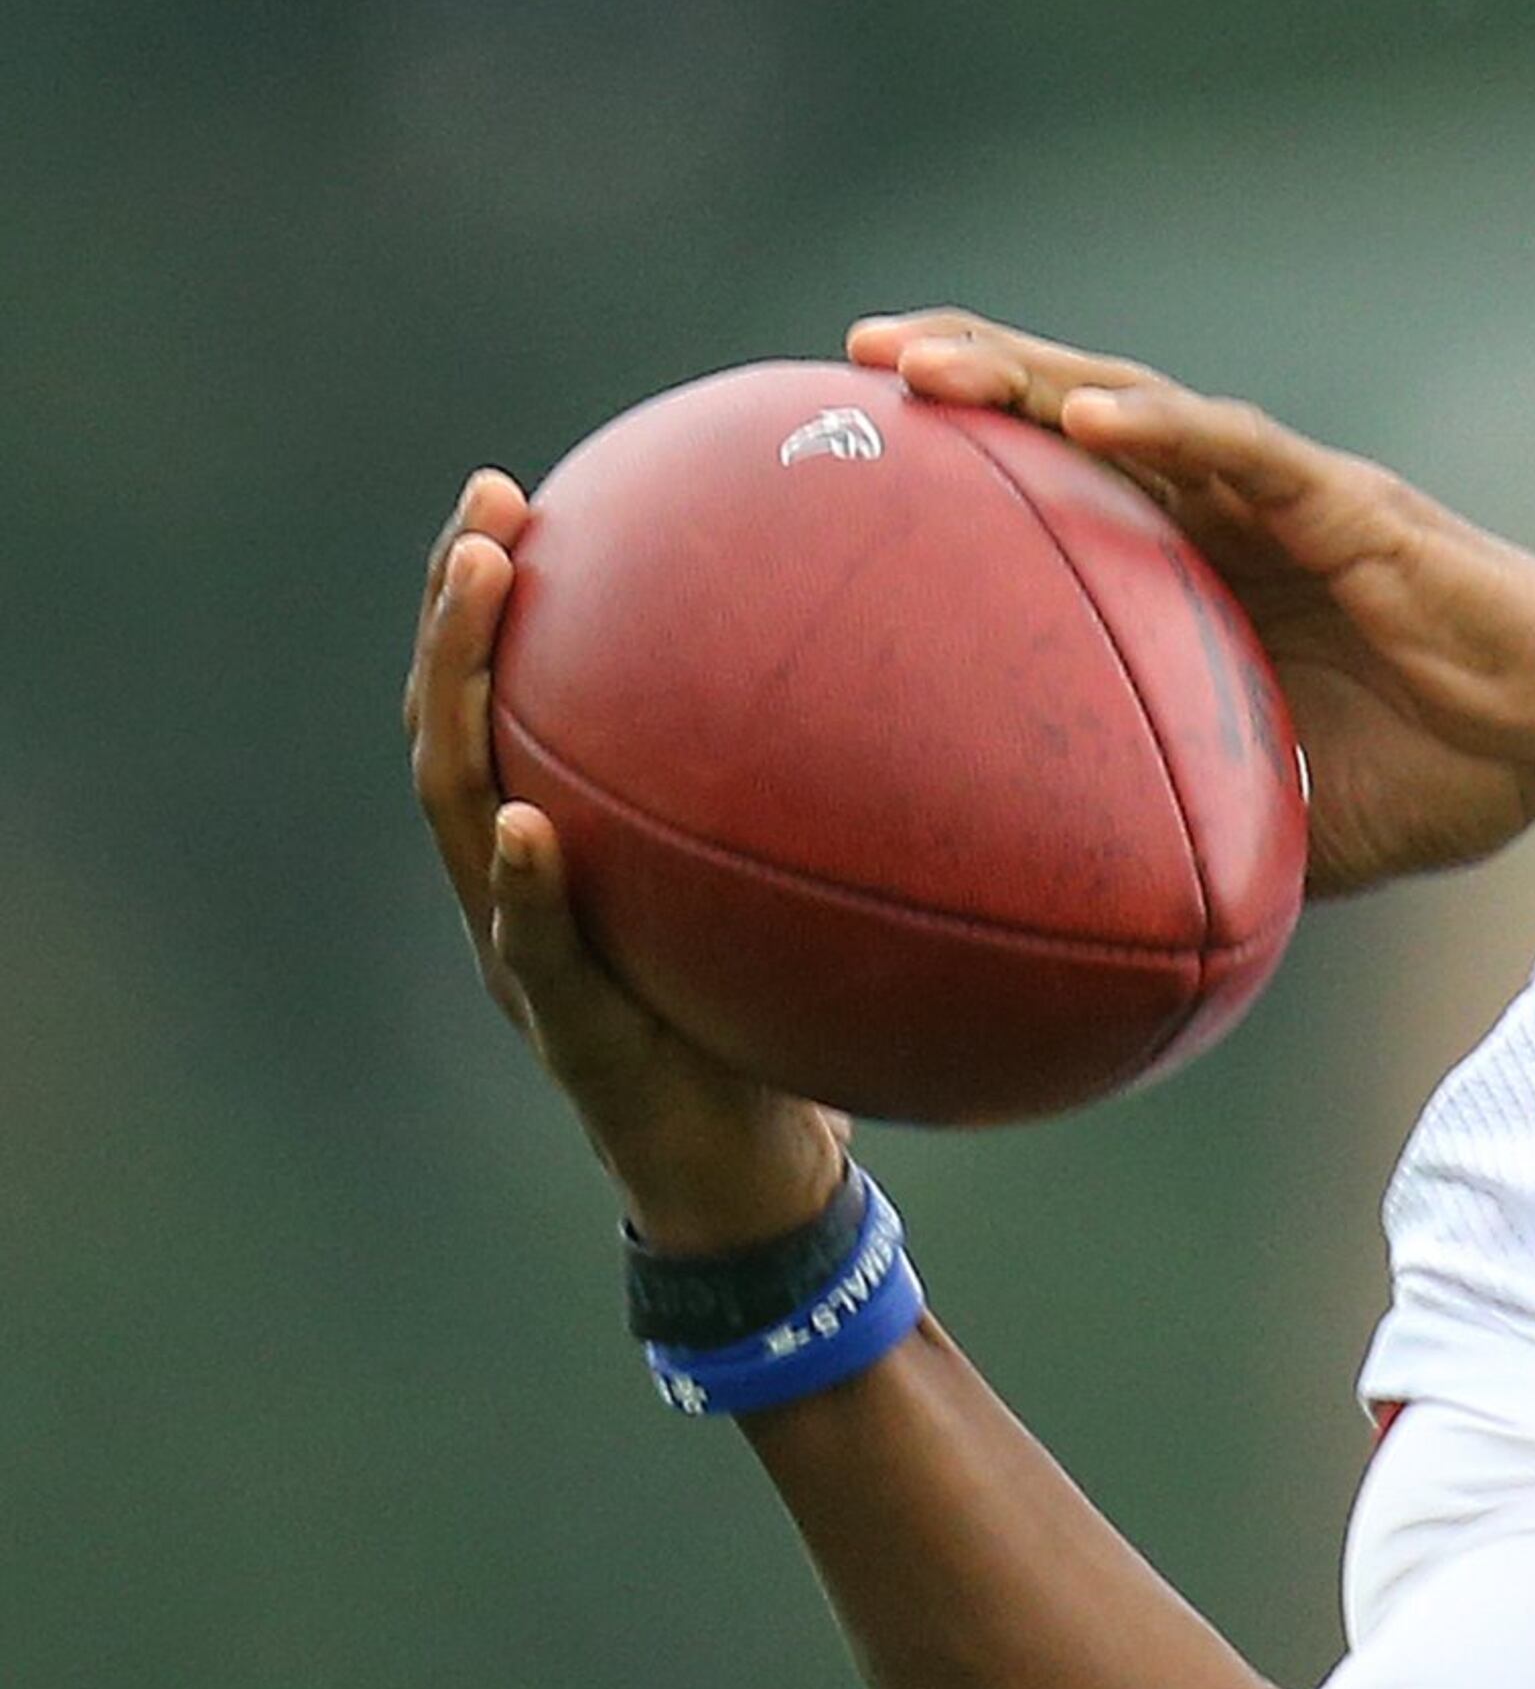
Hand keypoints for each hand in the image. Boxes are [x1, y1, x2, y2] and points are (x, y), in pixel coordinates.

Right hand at [405, 472, 847, 1254]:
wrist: (756, 1192)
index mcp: (564, 857)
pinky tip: (529, 828)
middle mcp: (520, 897)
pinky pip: (537, 953)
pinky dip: (525, 889)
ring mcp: (527, 964)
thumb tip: (925, 687)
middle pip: (454, 733)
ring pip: (461, 814)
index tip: (509, 497)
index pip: (506, 709)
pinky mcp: (570, 1036)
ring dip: (462, 702)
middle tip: (486, 514)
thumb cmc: (782, 1034)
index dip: (488, 606)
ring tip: (480, 595)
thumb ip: (817, 813)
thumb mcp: (792, 904)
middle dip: (456, 619)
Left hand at [844, 311, 1534, 895]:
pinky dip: (1165, 427)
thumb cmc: (1445, 772)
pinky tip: (1087, 414)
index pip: (1070, 492)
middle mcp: (1235, 513)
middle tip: (853, 361)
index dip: (971, 465)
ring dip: (1033, 377)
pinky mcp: (1353, 506)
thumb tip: (1088, 942)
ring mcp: (1290, 499)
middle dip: (970, 379)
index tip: (856, 456)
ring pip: (1141, 409)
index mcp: (1210, 570)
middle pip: (1079, 420)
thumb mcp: (1288, 825)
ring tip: (931, 363)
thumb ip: (1198, 844)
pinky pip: (1242, 453)